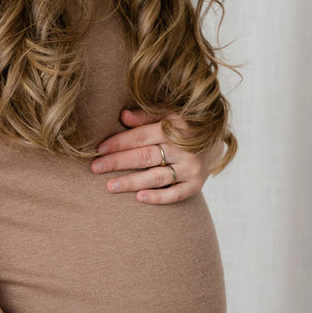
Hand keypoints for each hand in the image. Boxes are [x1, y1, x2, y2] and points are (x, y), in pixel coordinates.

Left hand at [90, 108, 225, 203]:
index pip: (141, 137)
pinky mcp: (196, 185)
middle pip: (145, 157)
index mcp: (175, 127)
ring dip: (132, 182)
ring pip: (156, 177)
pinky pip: (176, 194)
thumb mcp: (169, 114)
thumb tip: (123, 116)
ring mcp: (191, 168)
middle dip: (118, 162)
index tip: (99, 149)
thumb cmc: (184, 126)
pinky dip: (158, 197)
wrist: (215, 141)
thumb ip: (146, 115)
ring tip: (110, 186)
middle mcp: (184, 148)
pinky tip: (139, 198)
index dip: (119, 143)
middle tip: (96, 168)